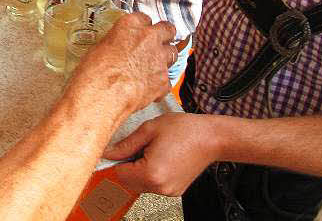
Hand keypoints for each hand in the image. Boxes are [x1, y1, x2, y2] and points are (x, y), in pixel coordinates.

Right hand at [68, 12, 175, 130]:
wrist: (102, 96)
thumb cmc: (94, 74)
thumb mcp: (99, 47)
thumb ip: (116, 42)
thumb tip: (118, 46)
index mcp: (131, 26)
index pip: (144, 18)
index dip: (143, 26)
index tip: (141, 31)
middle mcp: (149, 38)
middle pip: (167, 29)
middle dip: (164, 35)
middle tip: (157, 42)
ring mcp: (159, 59)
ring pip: (172, 53)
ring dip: (165, 58)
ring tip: (153, 66)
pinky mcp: (164, 81)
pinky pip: (168, 79)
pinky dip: (160, 84)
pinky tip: (148, 88)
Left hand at [105, 112, 224, 195]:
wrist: (211, 137)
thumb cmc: (185, 130)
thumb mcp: (149, 129)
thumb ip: (126, 144)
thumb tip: (110, 153)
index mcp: (151, 173)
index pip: (119, 173)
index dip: (117, 159)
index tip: (119, 149)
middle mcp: (160, 187)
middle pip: (129, 182)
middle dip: (128, 165)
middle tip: (139, 146)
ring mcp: (169, 191)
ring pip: (140, 184)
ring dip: (139, 169)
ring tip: (152, 150)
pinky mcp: (175, 190)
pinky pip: (154, 184)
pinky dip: (152, 173)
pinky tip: (161, 157)